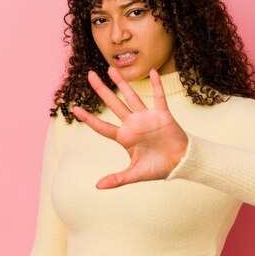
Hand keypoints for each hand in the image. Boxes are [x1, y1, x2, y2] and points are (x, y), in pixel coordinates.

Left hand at [72, 66, 188, 189]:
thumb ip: (117, 179)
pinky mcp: (162, 115)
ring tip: (110, 69)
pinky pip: (159, 97)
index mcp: (124, 137)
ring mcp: (147, 118)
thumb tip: (98, 186)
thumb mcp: (135, 174)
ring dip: (122, 83)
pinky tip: (153, 72)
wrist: (180, 163)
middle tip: (89, 75)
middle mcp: (133, 124)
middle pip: (113, 104)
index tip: (75, 109)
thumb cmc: (157, 168)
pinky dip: (156, 85)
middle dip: (101, 90)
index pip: (102, 126)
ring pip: (131, 96)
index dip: (89, 118)